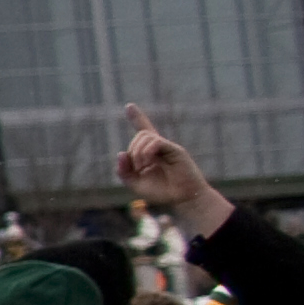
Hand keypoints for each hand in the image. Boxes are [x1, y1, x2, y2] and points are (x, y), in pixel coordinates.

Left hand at [114, 106, 231, 239]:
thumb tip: (120, 153)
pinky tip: (148, 164)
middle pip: (139, 136)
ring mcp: (167, 147)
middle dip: (132, 151)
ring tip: (143, 168)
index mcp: (150, 153)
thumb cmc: (161, 192)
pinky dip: (147, 152)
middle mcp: (159, 147)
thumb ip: (124, 171)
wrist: (182, 198)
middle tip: (137, 169)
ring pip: (145, 136)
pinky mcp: (175, 150)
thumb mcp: (135, 184)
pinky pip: (156, 142)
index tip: (129, 106)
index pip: (143, 130)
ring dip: (138, 153)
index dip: (137, 118)